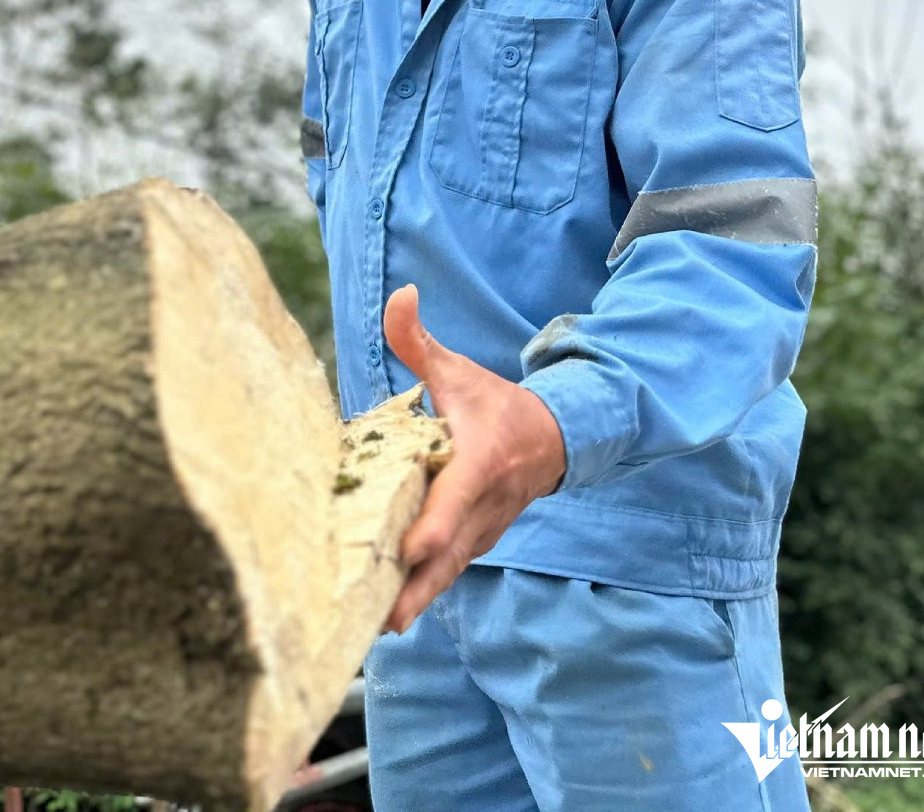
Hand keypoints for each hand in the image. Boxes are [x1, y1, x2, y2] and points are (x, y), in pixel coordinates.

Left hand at [381, 284, 566, 634]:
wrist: (556, 440)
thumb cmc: (499, 405)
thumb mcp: (460, 372)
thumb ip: (420, 340)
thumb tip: (400, 294)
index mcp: (478, 467)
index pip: (452, 507)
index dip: (427, 532)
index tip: (401, 554)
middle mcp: (482, 511)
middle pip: (445, 560)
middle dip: (411, 590)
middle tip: (373, 619)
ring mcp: (481, 535)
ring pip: (444, 576)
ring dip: (411, 600)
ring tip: (367, 628)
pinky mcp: (474, 547)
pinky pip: (445, 575)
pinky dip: (418, 594)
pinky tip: (383, 616)